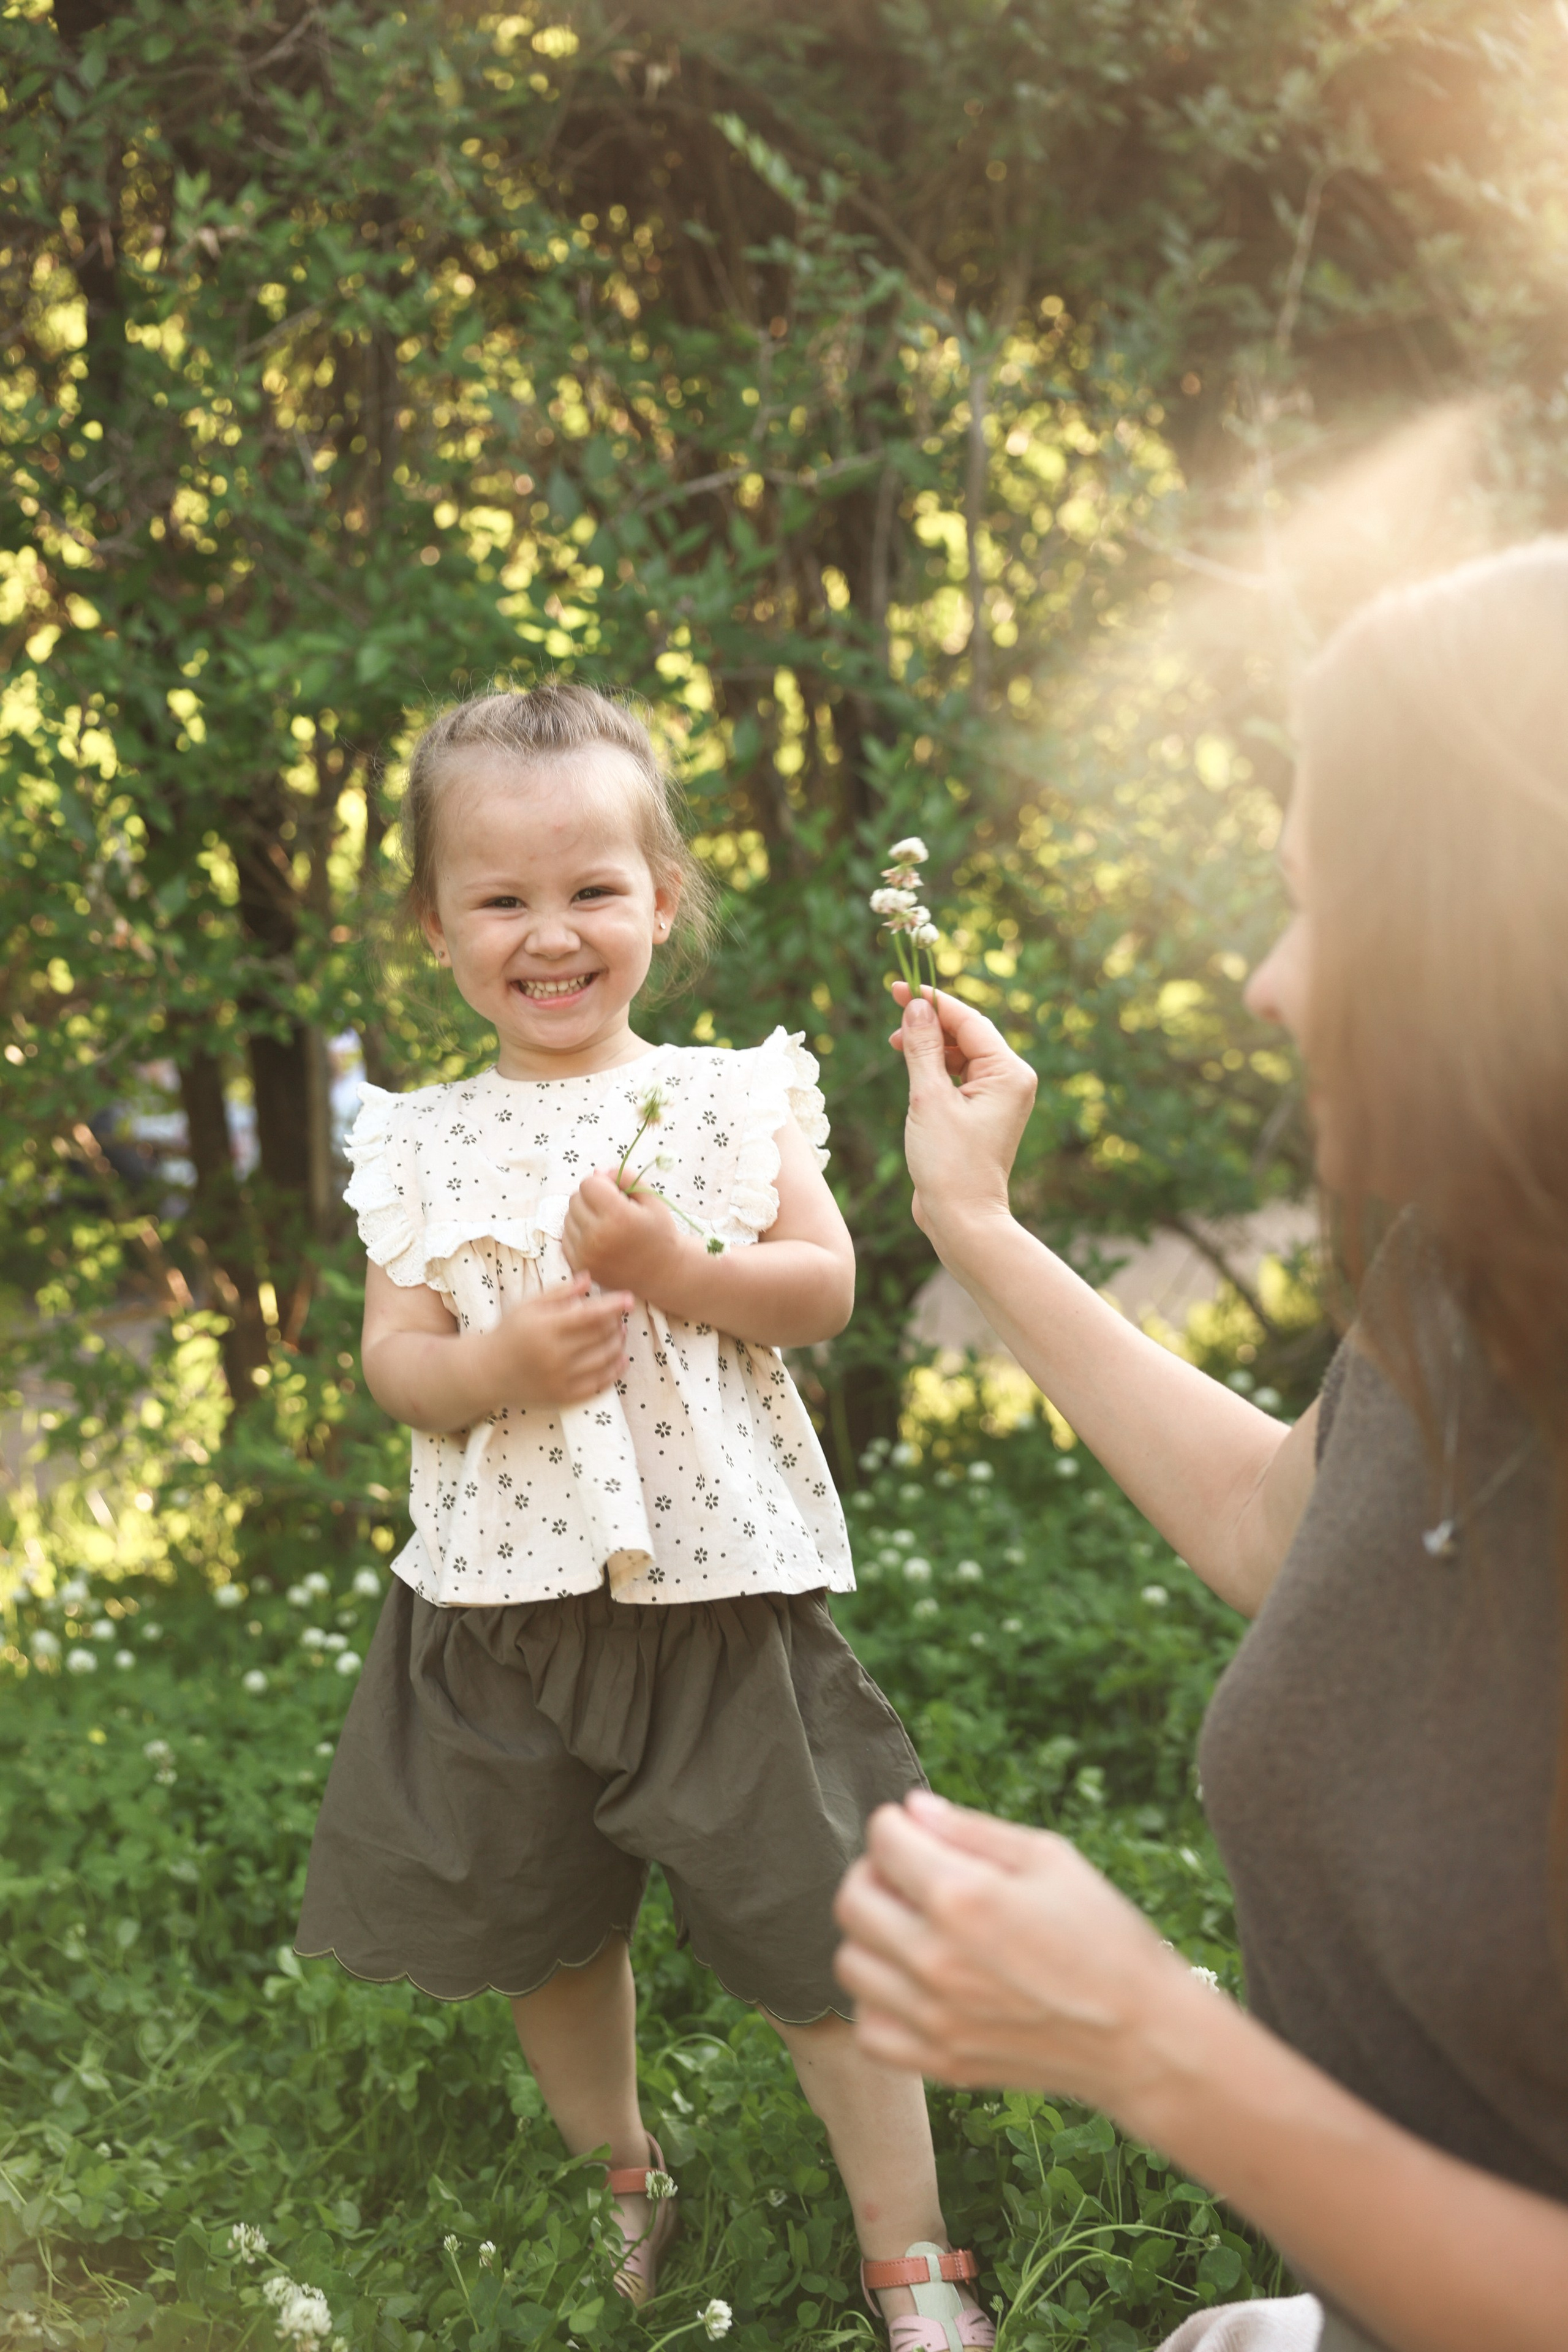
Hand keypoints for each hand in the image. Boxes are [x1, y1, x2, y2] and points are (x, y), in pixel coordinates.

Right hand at [490, 1272, 631, 1406]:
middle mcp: (554, 1354)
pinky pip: (600, 1383)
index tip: (629, 1298)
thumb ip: (560, 1291)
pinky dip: (615, 1370)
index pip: (590, 1314)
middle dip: (616, 1323)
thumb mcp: (529, 1306)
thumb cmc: (511, 1332)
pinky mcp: (564, 1396)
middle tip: (619, 1316)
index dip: (614, 1305)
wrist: (488, 1372)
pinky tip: (621, 1358)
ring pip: (605, 1359)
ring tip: (620, 1333)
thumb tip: (589, 1278)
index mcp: (546, 1327)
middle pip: (601, 1335)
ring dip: (619, 1344)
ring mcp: (560, 1378)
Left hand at [562, 1169, 684, 1300]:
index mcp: (618, 1217)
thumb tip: (597, 1172)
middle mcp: (598, 1236)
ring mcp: (586, 1253)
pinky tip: (598, 1238)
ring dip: (583, 1216)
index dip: (602, 1184)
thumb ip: (625, 1178)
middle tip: (611, 1209)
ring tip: (606, 1225)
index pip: (588, 1184)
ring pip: (568, 1217)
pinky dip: (578, 1233)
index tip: (616, 1193)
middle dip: (591, 1198)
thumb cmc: (659, 1233)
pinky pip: (565, 1237)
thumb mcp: (651, 1199)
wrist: (662, 1273)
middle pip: (575, 1199)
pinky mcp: (579, 1265)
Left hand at [833, 1789, 1189, 2106]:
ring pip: (849, 1964)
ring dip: (871, 1937)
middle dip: (874, 1874)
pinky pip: (869, 2030)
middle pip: (851, 1900)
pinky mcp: (941, 2063)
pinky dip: (879, 2003)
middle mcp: (936, 1959)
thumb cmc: (1105, 1938)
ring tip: (912, 1929)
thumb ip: (972, 1830)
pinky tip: (914, 1985)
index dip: (896, 1826)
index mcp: (963, 1898)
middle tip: (909, 1875)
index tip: (916, 1832)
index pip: (882, 1841)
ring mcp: (934, 2018)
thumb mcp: (1050, 1859)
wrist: (1142, 2038)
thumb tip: (914, 1809)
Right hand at [890, 985, 1036, 1239]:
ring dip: (929, 1046)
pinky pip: (959, 1077)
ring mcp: (998, 1099)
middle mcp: (1011, 1081)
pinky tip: (911, 1068)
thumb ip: (922, 1048)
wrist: (962, 1218)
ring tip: (896, 1046)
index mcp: (1009, 1073)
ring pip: (962, 1055)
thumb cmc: (949, 1162)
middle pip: (968, 1034)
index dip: (933, 1002)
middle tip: (893, 1013)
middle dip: (930, 1023)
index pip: (970, 1021)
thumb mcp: (929, 1098)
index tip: (900, 988)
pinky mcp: (982, 1114)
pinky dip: (935, 1069)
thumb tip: (915, 1007)